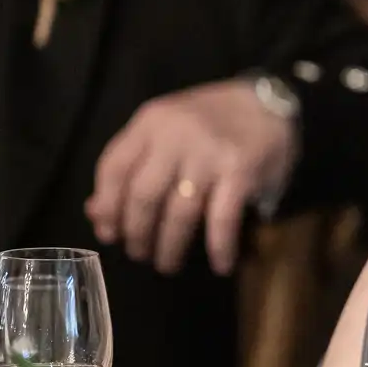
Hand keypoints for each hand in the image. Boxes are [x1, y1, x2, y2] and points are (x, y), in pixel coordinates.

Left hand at [86, 79, 298, 274]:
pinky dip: (219, 247)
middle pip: (143, 196)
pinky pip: (222, 219)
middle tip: (139, 254)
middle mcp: (176, 135)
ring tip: (167, 264)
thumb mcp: (166, 130)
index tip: (109, 234)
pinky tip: (220, 265)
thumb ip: (134, 164)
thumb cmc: (212, 120)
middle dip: (137, 234)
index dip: (107, 207)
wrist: (270, 101)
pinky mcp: (241, 172)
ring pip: (178, 212)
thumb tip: (97, 213)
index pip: (113, 169)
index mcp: (151, 122)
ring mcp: (210, 154)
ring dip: (169, 246)